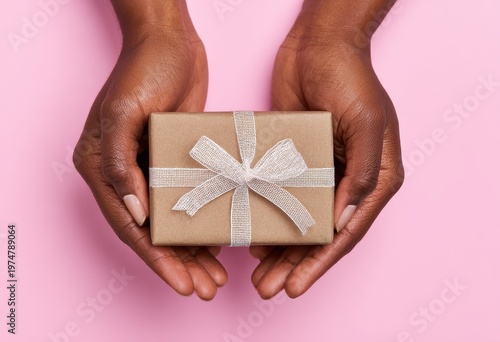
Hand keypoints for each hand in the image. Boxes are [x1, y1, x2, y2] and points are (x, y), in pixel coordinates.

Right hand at [74, 1, 226, 299]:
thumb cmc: (143, 69)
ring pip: (173, 222)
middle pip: (153, 232)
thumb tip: (134, 212)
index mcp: (101, 167)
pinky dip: (201, 223)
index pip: (131, 227)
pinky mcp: (175, 159)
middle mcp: (124, 174)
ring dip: (193, 251)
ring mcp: (151, 167)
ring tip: (216, 277)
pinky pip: (189, 200)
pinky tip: (219, 241)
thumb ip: (120, 163)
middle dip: (180, 263)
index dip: (157, 260)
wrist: (171, 42)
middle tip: (206, 288)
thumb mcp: (124, 111)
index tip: (182, 284)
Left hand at [250, 2, 403, 297]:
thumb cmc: (352, 77)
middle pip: (320, 235)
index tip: (296, 286)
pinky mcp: (294, 161)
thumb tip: (344, 220)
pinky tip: (251, 237)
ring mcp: (321, 173)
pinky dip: (268, 219)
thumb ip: (363, 174)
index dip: (321, 263)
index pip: (347, 232)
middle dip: (294, 264)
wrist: (319, 45)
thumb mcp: (367, 123)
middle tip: (267, 288)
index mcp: (377, 178)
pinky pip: (281, 198)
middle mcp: (349, 181)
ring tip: (256, 275)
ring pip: (298, 222)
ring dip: (279, 249)